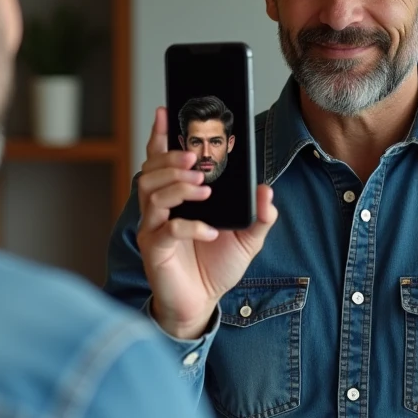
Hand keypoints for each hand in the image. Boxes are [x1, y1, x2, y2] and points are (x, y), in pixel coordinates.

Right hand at [136, 107, 278, 339]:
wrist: (202, 305)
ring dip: (177, 185)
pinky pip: (166, 230)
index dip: (161, 136)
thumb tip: (266, 191)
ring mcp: (153, 228)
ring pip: (152, 194)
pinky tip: (209, 230)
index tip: (165, 112)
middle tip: (193, 158)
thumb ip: (258, 215)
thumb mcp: (247, 239)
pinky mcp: (154, 250)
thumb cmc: (216, 268)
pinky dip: (189, 225)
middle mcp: (159, 209)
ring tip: (202, 187)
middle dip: (171, 160)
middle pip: (151, 171)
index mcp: (177, 198)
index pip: (162, 160)